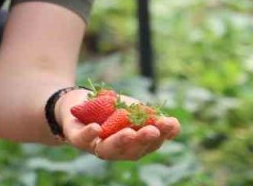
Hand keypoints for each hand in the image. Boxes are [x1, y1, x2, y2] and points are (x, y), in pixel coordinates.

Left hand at [54, 89, 180, 160]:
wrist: (80, 103)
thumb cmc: (111, 110)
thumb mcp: (133, 110)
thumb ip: (151, 118)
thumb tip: (175, 126)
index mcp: (134, 145)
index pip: (150, 143)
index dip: (161, 135)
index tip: (170, 123)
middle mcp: (117, 150)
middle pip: (131, 151)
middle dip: (142, 140)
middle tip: (152, 130)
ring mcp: (96, 147)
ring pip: (109, 150)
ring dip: (120, 142)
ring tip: (130, 132)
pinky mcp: (77, 139)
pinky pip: (83, 140)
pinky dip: (90, 135)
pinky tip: (97, 128)